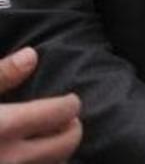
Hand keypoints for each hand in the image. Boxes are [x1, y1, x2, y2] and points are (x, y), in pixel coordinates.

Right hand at [0, 48, 82, 163]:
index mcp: (2, 126)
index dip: (70, 104)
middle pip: (66, 145)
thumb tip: (32, 55)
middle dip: (71, 129)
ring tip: (46, 140)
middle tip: (63, 120)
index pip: (61, 113)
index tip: (68, 101)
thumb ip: (1, 75)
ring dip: (57, 153)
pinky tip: (30, 157)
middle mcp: (10, 158)